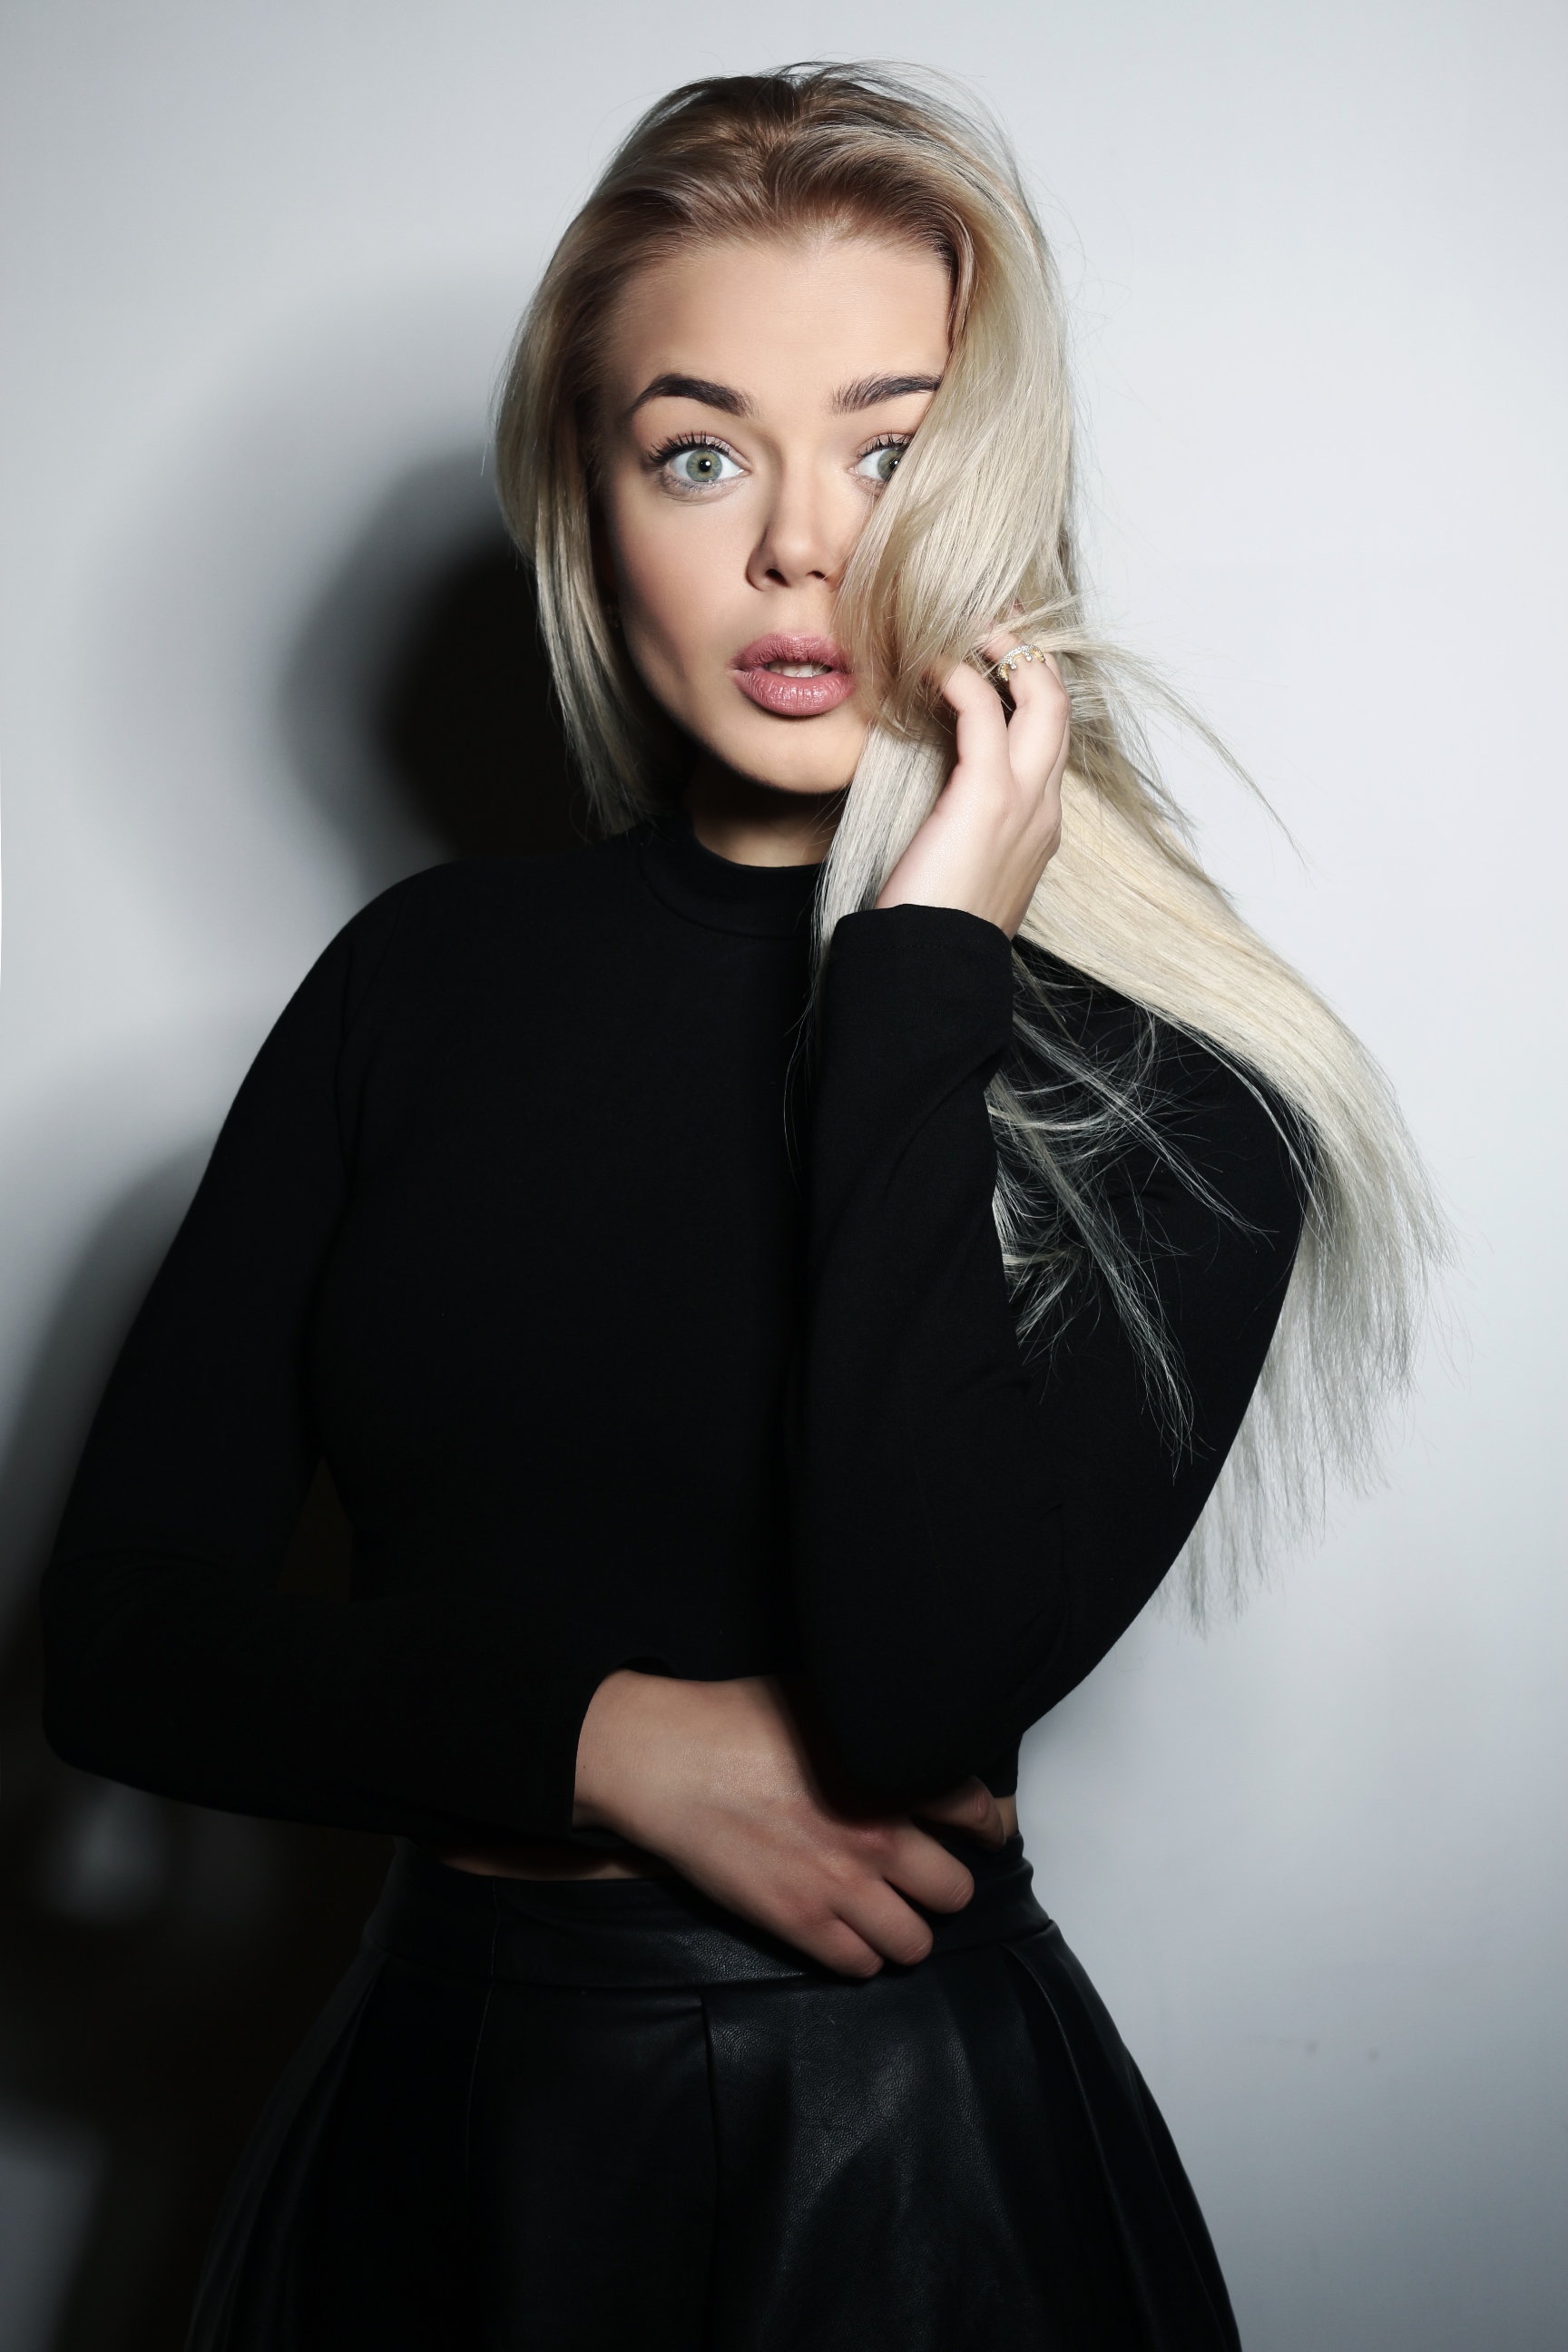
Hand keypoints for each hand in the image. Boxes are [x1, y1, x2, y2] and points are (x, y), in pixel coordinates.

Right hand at [573, 1669, 1006, 1976]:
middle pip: (955, 1890)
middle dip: (942, 1884)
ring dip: (906, 1927)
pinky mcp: (800, 1922)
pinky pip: (861, 1964)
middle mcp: (878, 1836)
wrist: (668, 1763)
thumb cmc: (733, 1722)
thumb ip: (874, 1732)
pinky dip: (861, 1953)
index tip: (983, 1832)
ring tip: (889, 1911)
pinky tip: (847, 1930)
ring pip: (916, 1941)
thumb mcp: (820, 1703)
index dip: (987, 1825)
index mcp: (889, 1775)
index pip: (976, 1811)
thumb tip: (906, 1740)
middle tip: (925, 1876)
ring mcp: (841, 1886)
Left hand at [875, 630, 1069, 937]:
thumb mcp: (959, 874)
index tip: (991, 660)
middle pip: (1059, 707)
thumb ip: (962, 833)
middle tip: (992, 621)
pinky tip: (931, 665)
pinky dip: (961, 677)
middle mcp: (1044, 809)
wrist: (933, 973)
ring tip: (967, 626)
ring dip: (1006, 651)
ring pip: (1040, 698)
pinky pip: (983, 711)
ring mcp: (1024, 801)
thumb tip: (936, 812)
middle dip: (1030, 655)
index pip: (1048, 741)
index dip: (1025, 692)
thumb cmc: (933, 930)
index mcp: (1040, 828)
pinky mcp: (987, 796)